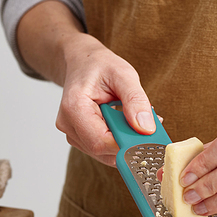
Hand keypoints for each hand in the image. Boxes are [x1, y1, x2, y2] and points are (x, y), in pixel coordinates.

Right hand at [56, 36, 154, 165]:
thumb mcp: (123, 74)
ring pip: (104, 153)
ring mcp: (72, 134)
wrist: (82, 63)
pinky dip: (118, 140)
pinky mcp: (79, 139)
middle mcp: (68, 125)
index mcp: (74, 107)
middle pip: (103, 150)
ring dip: (124, 141)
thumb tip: (146, 129)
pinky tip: (123, 123)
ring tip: (132, 118)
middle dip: (129, 141)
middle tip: (147, 123)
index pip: (101, 141)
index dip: (126, 144)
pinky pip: (102, 149)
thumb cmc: (99, 66)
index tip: (148, 136)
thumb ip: (135, 100)